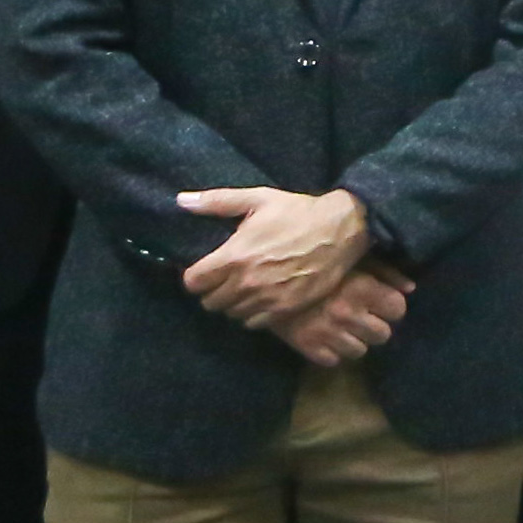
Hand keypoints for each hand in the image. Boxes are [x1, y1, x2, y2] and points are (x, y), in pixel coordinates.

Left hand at [177, 184, 371, 326]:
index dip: (195, 276)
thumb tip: (180, 201)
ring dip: (233, 303)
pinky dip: (252, 314)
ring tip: (243, 289)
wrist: (341, 230)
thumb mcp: (257, 199)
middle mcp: (247, 282)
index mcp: (234, 256)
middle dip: (213, 291)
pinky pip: (254, 323)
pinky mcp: (286, 309)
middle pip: (210, 302)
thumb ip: (216, 202)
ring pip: (231, 314)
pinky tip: (260, 299)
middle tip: (224, 279)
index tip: (204, 270)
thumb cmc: (298, 212)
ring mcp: (267, 299)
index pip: (193, 283)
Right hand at [263, 258, 411, 370]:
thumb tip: (410, 289)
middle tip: (360, 318)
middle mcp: (350, 313)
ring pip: (360, 351)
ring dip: (353, 341)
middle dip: (374, 327)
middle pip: (383, 335)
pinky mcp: (308, 347)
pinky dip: (330, 352)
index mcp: (363, 288)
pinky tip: (323, 337)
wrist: (262, 276)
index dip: (390, 308)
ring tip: (341, 328)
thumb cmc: (312, 261)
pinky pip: (333, 361)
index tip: (379, 304)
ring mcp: (329, 333)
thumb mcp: (351, 258)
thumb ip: (385, 271)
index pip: (398, 310)